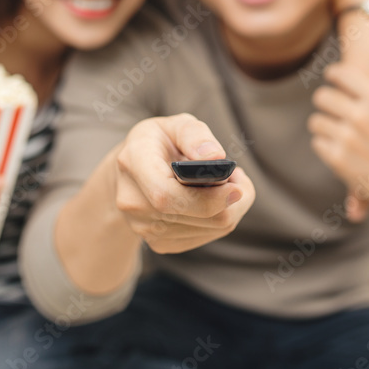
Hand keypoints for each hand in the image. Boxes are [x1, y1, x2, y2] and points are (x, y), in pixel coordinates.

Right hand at [114, 113, 255, 253]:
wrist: (132, 173)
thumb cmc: (160, 143)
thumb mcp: (176, 125)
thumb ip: (195, 135)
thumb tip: (215, 157)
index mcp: (133, 162)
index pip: (166, 195)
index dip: (206, 197)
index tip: (236, 187)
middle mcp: (133, 201)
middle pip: (195, 215)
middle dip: (230, 199)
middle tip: (237, 177)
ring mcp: (143, 227)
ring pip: (209, 228)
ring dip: (228, 207)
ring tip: (222, 184)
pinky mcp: (159, 243)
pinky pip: (205, 237)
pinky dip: (219, 219)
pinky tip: (211, 200)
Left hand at [308, 63, 368, 221]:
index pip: (343, 75)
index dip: (334, 73)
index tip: (331, 76)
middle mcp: (362, 118)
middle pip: (323, 97)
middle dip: (324, 99)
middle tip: (326, 104)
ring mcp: (348, 139)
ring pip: (316, 121)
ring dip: (323, 123)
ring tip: (330, 127)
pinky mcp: (338, 160)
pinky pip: (318, 143)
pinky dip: (325, 144)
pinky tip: (335, 146)